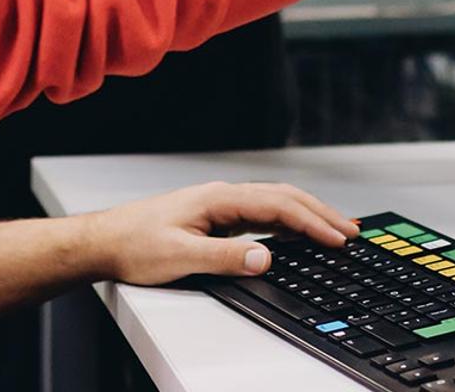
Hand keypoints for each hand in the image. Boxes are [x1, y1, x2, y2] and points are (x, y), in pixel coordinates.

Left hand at [80, 182, 357, 285]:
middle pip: (284, 198)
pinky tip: (296, 234)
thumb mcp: (180, 257)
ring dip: (307, 215)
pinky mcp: (215, 218)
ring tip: (335, 230)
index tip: (338, 239)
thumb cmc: (134, 245)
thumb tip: (266, 258)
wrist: (104, 242)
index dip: (313, 222)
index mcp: (219, 198)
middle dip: (320, 213)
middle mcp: (223, 196)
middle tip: (351, 232)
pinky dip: (287, 222)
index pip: (279, 206)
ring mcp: (220, 206)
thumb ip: (224, 258)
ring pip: (275, 204)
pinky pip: (262, 215)